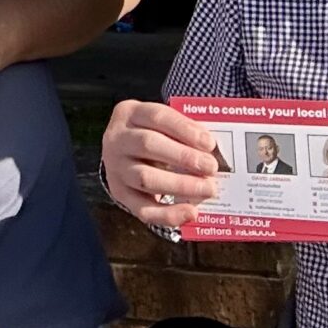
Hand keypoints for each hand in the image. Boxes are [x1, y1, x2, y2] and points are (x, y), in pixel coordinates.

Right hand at [101, 99, 221, 228]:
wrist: (124, 153)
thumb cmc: (153, 134)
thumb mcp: (162, 124)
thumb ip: (184, 131)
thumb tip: (213, 150)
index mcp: (129, 113)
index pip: (157, 117)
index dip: (184, 129)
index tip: (209, 143)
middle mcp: (116, 139)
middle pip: (148, 145)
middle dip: (184, 157)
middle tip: (211, 167)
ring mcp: (115, 168)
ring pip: (145, 178)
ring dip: (180, 185)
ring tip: (208, 188)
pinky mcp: (120, 194)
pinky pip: (143, 209)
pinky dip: (168, 214)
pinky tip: (191, 212)